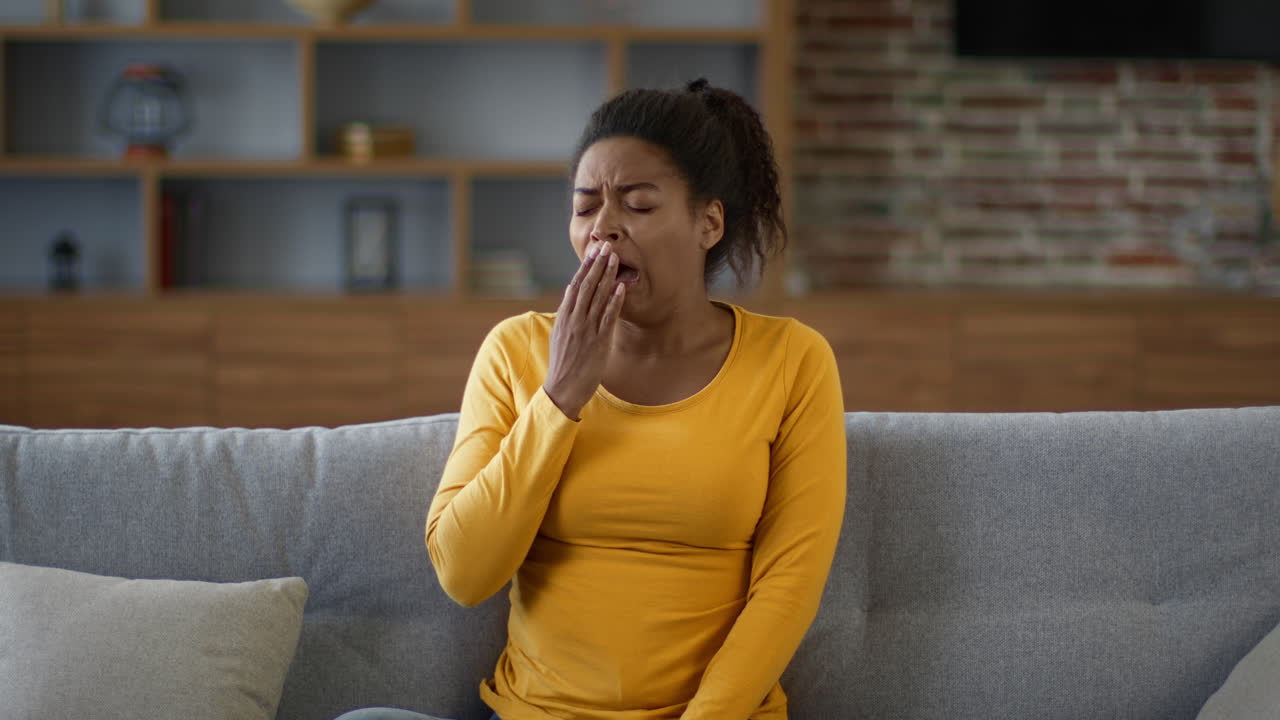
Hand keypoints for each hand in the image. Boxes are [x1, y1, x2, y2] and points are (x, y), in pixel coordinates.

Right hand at [543, 242, 625, 419]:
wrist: (562, 389)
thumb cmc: (563, 365)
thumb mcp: (561, 336)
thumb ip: (568, 318)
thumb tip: (574, 300)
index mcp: (564, 317)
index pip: (575, 286)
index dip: (585, 268)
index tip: (593, 253)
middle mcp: (573, 320)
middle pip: (586, 286)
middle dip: (597, 265)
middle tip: (606, 247)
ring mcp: (585, 330)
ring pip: (597, 297)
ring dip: (607, 276)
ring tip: (615, 259)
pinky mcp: (597, 342)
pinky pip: (607, 317)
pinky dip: (614, 301)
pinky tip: (620, 287)